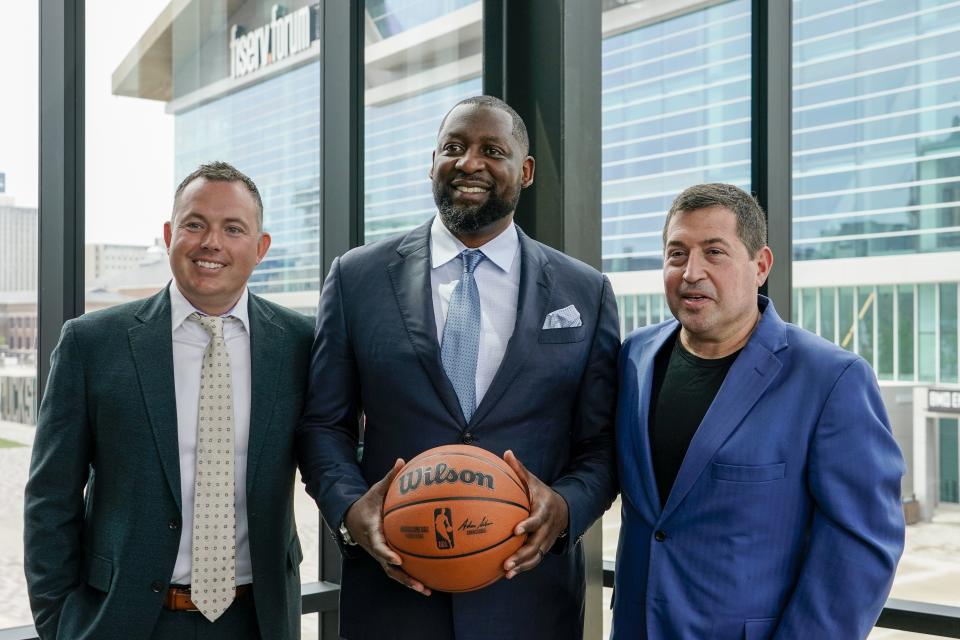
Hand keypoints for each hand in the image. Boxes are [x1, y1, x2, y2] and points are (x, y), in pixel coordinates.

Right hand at [343, 458, 431, 594]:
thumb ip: (389, 478)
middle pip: (388, 566)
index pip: (378, 544)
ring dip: (408, 582)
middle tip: (418, 584)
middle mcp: (375, 547)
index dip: (386, 552)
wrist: (351, 518)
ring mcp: (380, 555)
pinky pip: (397, 570)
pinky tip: (427, 583)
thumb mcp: (376, 490)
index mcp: (372, 531)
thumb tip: (401, 460)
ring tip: (426, 590)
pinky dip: (410, 578)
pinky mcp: (385, 558)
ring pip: (393, 573)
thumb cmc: (368, 503)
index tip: (397, 558)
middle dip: (403, 576)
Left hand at [501, 450, 569, 578]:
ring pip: (535, 556)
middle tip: (507, 562)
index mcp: (544, 510)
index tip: (515, 530)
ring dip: (522, 565)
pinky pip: (534, 560)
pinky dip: (524, 568)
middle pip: (536, 544)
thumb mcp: (534, 481)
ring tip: (506, 572)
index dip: (527, 525)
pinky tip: (508, 575)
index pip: (536, 520)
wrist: (564, 510)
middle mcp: (547, 528)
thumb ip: (520, 470)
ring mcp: (546, 540)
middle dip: (522, 554)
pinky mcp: (544, 548)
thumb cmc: (542, 494)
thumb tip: (506, 453)